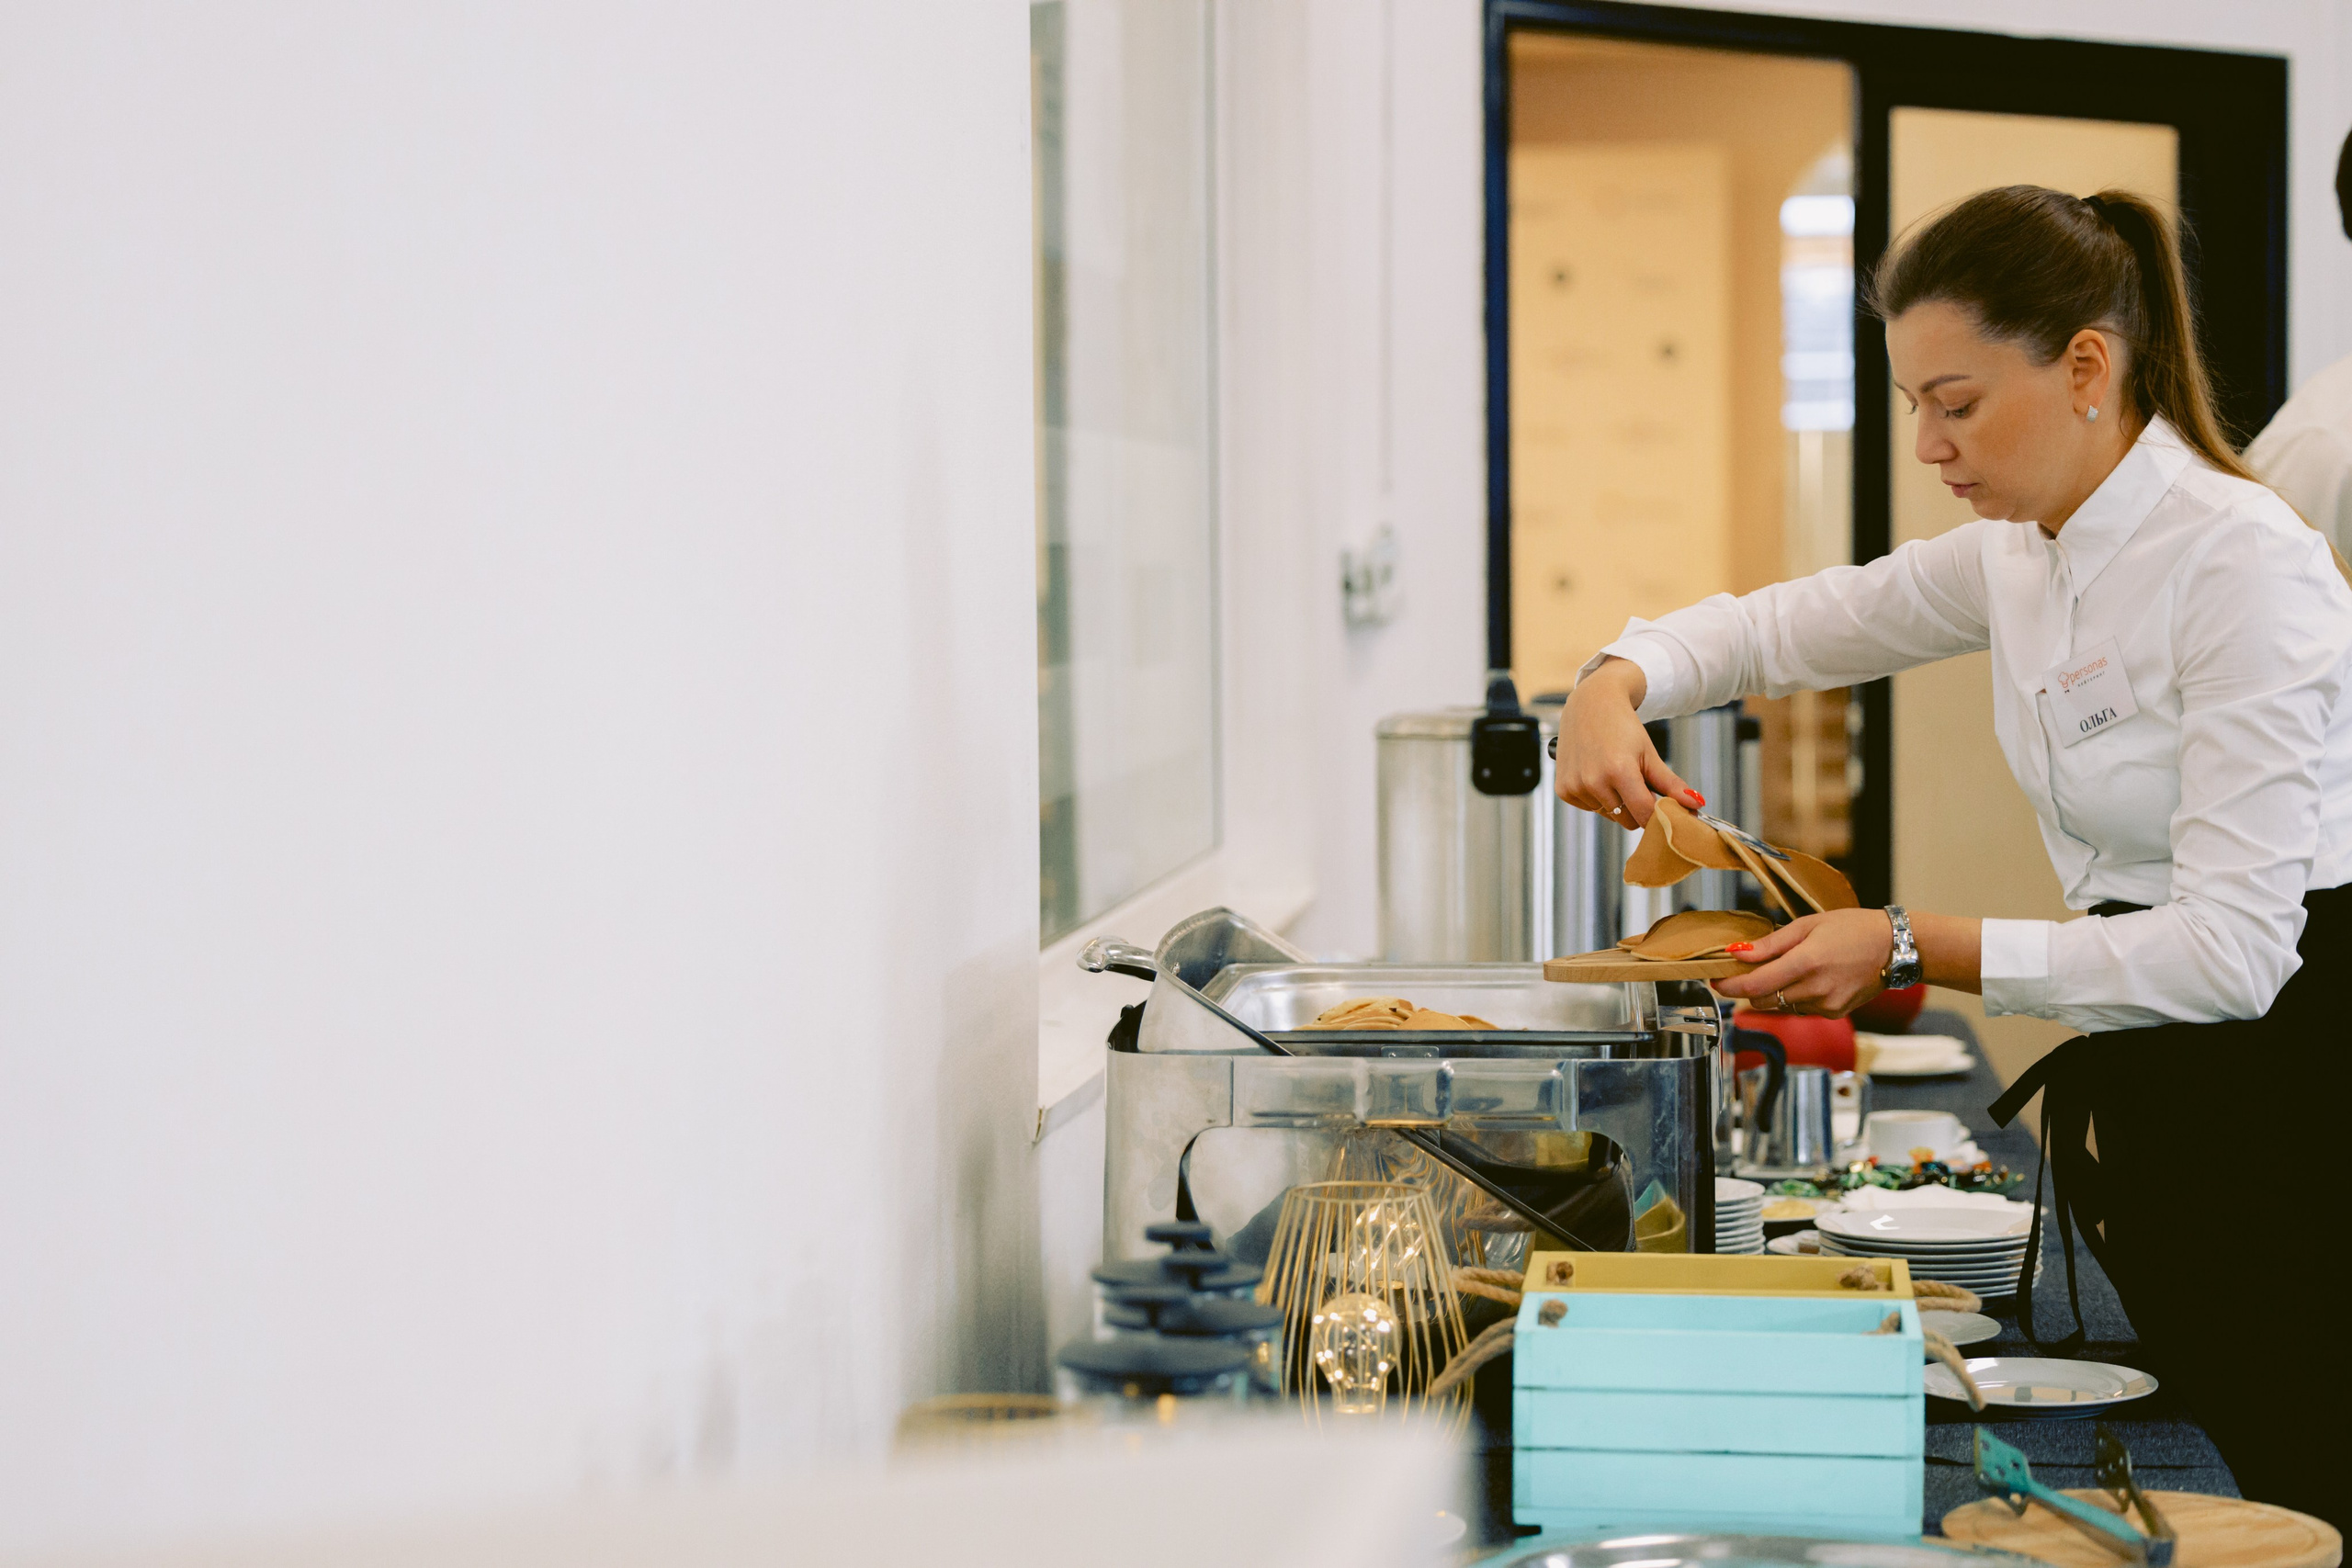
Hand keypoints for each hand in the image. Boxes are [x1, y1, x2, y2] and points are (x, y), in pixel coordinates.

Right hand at [1553, 658, 1701, 826]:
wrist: (1590, 704)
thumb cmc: (1621, 726)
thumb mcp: (1649, 754)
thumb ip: (1671, 784)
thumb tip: (1697, 804)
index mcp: (1619, 771)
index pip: (1644, 814)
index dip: (1657, 815)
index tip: (1663, 810)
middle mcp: (1593, 781)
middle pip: (1627, 819)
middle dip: (1636, 807)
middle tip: (1635, 782)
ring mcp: (1575, 787)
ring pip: (1608, 815)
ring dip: (1615, 802)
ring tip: (1613, 773)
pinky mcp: (1563, 790)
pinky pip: (1589, 809)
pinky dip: (1597, 799)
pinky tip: (1596, 775)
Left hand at [1711, 908, 1894, 1017]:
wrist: (1895, 948)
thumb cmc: (1853, 929)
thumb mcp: (1808, 925)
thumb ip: (1771, 943)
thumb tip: (1738, 952)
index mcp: (1807, 962)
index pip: (1754, 985)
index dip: (1729, 986)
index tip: (1715, 981)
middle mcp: (1816, 988)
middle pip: (1762, 1000)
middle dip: (1747, 989)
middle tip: (1744, 971)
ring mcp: (1827, 1004)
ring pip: (1780, 1006)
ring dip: (1772, 992)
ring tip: (1785, 969)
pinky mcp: (1835, 1013)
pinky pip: (1800, 1009)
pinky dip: (1794, 996)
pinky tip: (1808, 978)